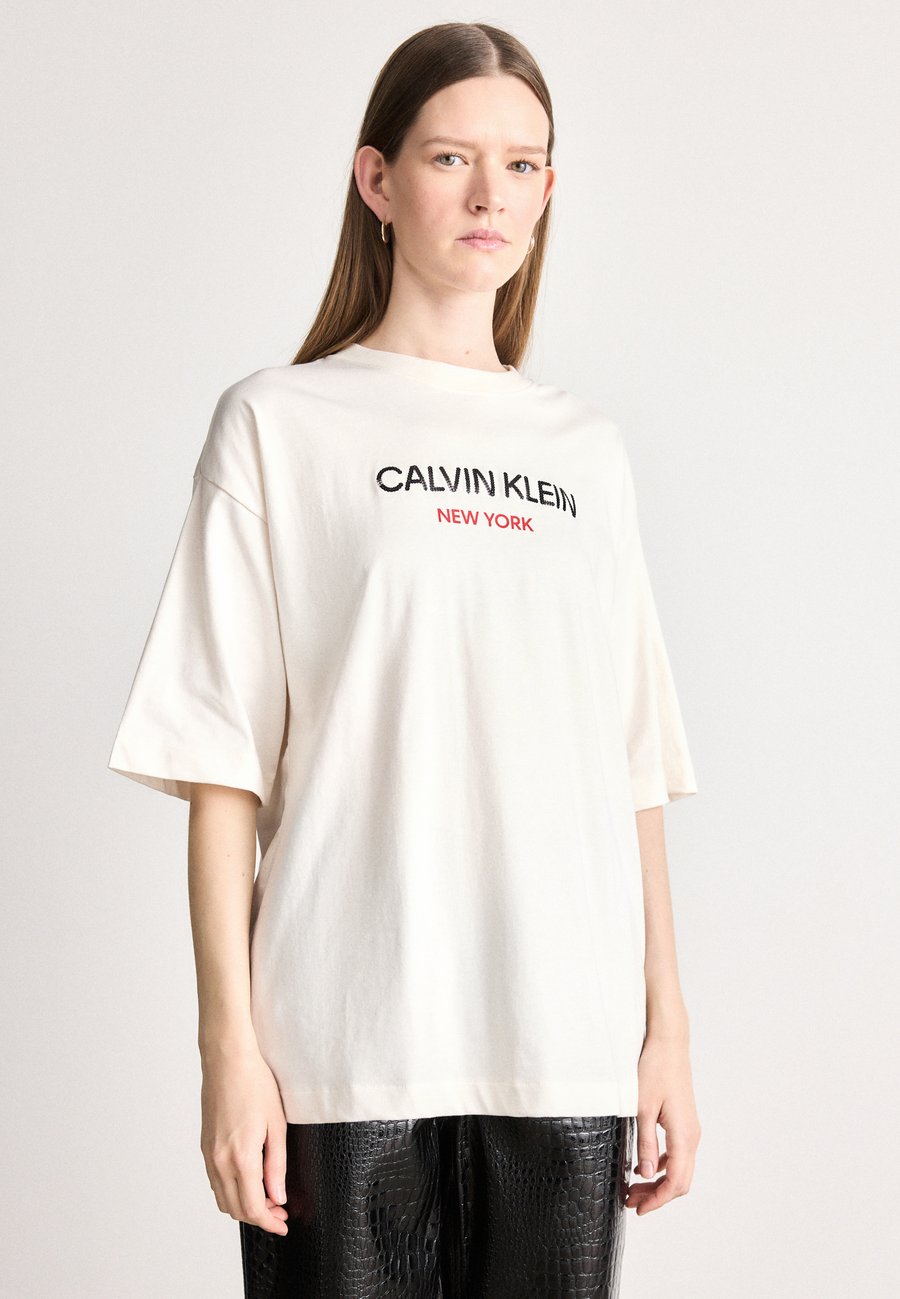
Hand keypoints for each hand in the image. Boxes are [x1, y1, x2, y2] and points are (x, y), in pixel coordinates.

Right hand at [200, 1041, 289, 1235]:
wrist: (228, 1060)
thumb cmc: (255, 1085)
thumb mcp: (277, 1125)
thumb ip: (277, 1166)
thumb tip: (278, 1196)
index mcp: (241, 1157)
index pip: (253, 1208)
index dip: (269, 1222)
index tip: (283, 1224)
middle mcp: (220, 1161)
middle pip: (236, 1209)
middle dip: (259, 1216)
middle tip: (280, 1210)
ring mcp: (209, 1155)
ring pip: (223, 1199)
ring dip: (243, 1206)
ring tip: (267, 1197)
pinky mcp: (205, 1147)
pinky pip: (215, 1182)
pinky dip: (231, 1191)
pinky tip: (249, 1180)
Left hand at [625, 1028, 700, 1214]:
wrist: (669, 1043)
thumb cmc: (655, 1069)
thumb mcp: (643, 1107)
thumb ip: (646, 1143)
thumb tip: (646, 1174)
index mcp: (683, 1135)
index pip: (676, 1182)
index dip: (658, 1201)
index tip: (638, 1209)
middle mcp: (692, 1135)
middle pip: (680, 1180)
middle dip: (657, 1196)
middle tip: (630, 1201)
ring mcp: (690, 1129)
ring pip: (680, 1169)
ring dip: (659, 1182)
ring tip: (633, 1188)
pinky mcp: (684, 1122)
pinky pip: (678, 1154)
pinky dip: (663, 1166)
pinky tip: (643, 1166)